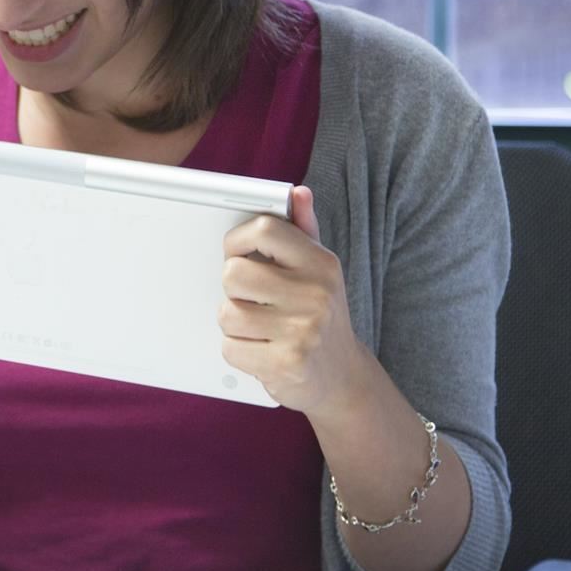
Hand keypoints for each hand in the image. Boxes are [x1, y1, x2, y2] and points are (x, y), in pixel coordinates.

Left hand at [218, 186, 365, 414]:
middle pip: (233, 274)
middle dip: (233, 290)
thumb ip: (303, 230)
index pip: (262, 229)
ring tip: (260, 328)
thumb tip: (297, 193)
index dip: (237, 242)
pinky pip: (230, 348)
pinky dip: (238, 352)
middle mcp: (316, 293)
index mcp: (320, 262)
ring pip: (227, 314)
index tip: (239, 256)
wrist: (343, 378)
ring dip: (234, 325)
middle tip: (253, 301)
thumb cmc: (321, 316)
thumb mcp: (319, 271)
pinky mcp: (288, 363)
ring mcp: (304, 330)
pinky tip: (262, 351)